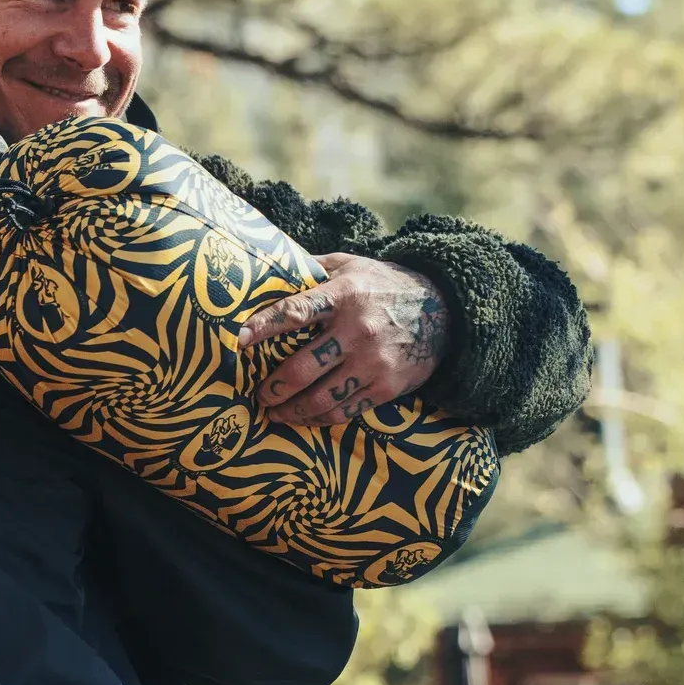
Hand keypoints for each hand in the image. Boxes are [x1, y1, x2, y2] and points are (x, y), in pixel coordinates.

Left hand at [237, 253, 448, 423]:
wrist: (443, 310)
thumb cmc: (383, 285)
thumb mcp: (351, 265)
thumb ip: (313, 269)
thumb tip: (271, 268)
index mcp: (343, 295)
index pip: (295, 311)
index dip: (264, 326)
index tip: (239, 340)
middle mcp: (356, 330)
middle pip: (302, 368)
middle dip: (272, 387)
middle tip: (258, 394)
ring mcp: (372, 362)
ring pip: (320, 398)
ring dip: (291, 411)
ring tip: (275, 413)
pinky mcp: (386, 386)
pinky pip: (344, 411)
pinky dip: (319, 419)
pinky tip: (305, 418)